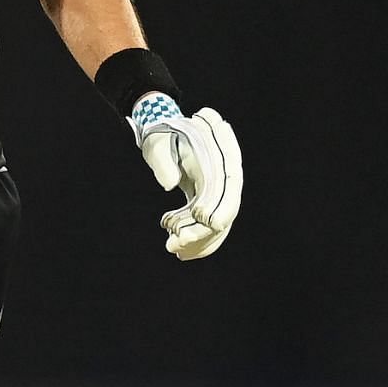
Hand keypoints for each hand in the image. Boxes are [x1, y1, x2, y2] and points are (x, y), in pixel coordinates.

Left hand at [131, 94, 242, 260]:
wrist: (162, 136)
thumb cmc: (160, 138)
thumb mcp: (157, 146)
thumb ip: (163, 162)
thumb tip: (170, 184)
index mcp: (219, 155)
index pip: (229, 185)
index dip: (223, 206)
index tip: (209, 223)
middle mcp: (224, 175)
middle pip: (225, 211)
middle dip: (203, 233)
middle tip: (176, 246)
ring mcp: (218, 191)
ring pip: (217, 224)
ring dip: (197, 241)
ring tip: (172, 249)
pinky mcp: (208, 202)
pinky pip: (208, 226)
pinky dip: (196, 240)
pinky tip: (178, 250)